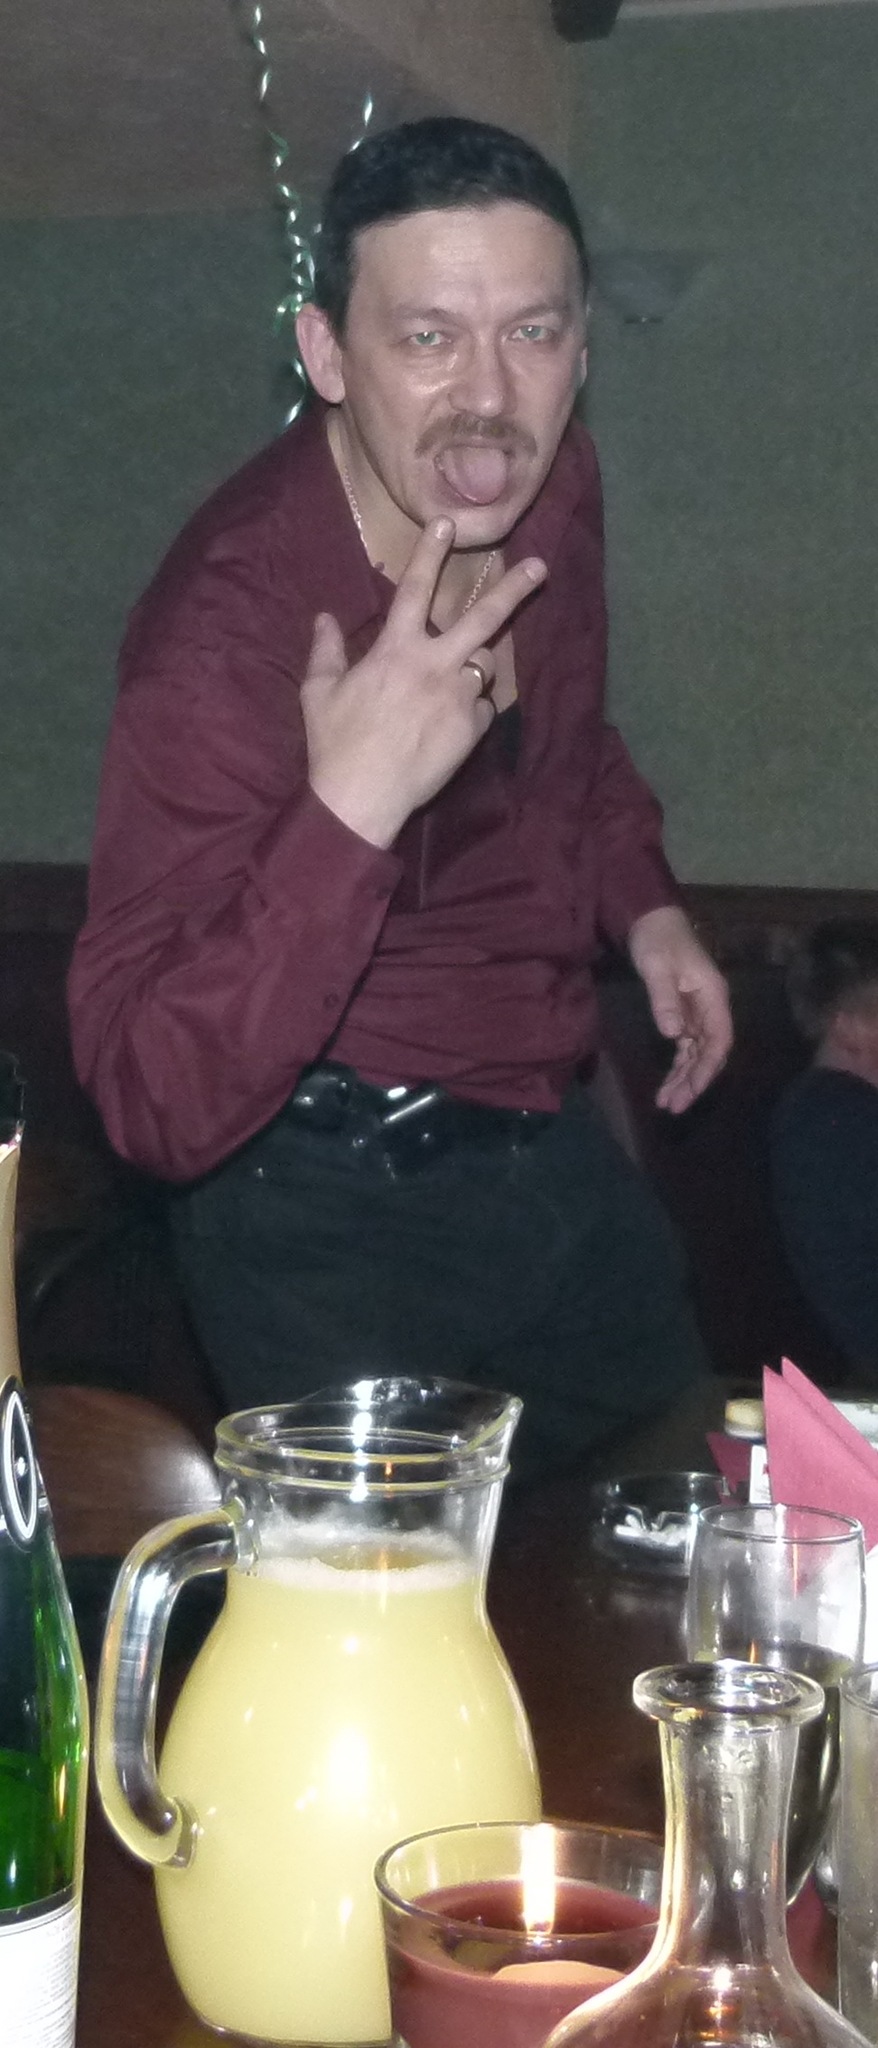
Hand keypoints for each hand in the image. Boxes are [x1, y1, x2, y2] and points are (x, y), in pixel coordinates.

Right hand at [302, 519, 545, 847]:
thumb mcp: (319, 693)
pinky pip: (484, 706)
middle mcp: (434, 664)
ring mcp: (458, 696)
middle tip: (540, 566)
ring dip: (477, 664)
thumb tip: (323, 618)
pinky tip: (450, 725)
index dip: (430, 552)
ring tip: (458, 679)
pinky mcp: (473, 729)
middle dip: (514, 588)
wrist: (362, 797)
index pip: (415, 589)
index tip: (446, 523)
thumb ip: (325, 651)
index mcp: (395, 650)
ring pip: (486, 663)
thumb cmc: (334, 744)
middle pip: (483, 617)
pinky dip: (472, 709)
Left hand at [628, 905, 732, 1112]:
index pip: (719, 1040)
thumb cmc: (657, 939)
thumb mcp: (657, 966)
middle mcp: (712, 1007)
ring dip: (685, 1078)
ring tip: (666, 1102)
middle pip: (710, 1053)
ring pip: (698, 1054)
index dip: (707, 1067)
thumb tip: (673, 1034)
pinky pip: (687, 1047)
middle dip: (694, 1081)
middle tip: (673, 1105)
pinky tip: (667, 1083)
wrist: (653, 920)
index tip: (691, 1088)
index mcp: (713, 996)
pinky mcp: (686, 1014)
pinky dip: (678, 1065)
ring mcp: (700, 1012)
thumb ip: (665, 999)